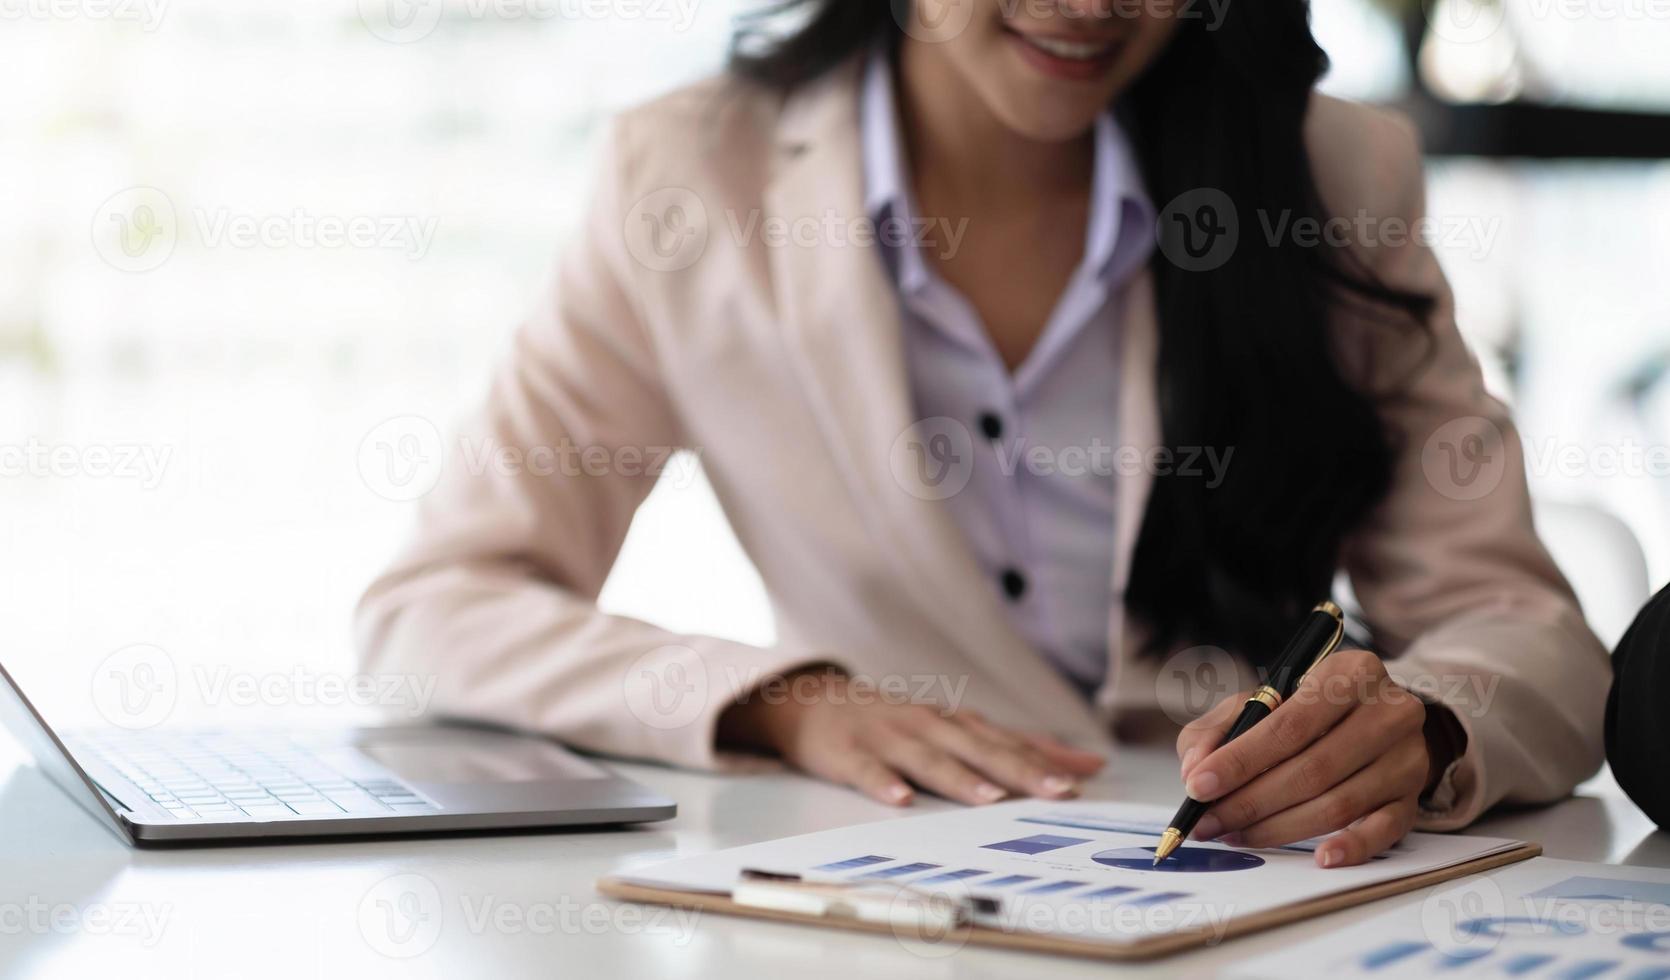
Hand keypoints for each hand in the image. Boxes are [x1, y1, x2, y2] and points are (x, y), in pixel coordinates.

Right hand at [718, 668, 1105, 805]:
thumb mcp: (953, 727)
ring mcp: (887, 737)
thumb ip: (1013, 746)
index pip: (1007, 740)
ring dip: (961, 778)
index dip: (1046, 758)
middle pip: (978, 749)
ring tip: (991, 799)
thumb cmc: (894, 723)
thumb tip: (1085, 763)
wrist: (811, 703)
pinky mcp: (848, 753)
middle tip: (1057, 791)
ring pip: (929, 759)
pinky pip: (867, 771)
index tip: (1087, 776)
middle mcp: (926, 725)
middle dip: (1019, 770)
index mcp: (953, 722)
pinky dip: (884, 783)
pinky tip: (900, 800)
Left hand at [1174, 649, 1431, 867]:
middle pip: (1313, 769)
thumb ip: (1219, 729)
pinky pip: (1383, 831)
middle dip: (1250, 801)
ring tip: (1235, 834)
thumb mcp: (1262, 701)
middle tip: (1209, 822)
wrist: (1375, 716)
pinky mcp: (1412, 797)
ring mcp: (1406, 757)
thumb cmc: (1310, 710)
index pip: (1289, 725)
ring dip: (1279, 828)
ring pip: (1339, 804)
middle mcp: (1388, 711)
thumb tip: (1196, 769)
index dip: (1240, 760)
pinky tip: (1320, 856)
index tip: (1198, 786)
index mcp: (1351, 673)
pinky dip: (1351, 847)